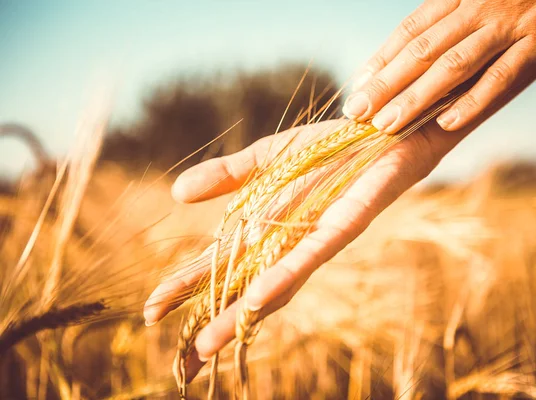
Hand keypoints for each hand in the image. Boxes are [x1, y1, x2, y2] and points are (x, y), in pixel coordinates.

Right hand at [143, 96, 504, 379]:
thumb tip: (176, 193)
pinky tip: (258, 298)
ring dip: (243, 317)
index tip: (150, 313)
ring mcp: (315, 239)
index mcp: (267, 230)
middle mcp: (288, 244)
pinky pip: (311, 256)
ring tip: (209, 346)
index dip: (186, 290)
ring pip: (275, 286)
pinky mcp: (343, 225)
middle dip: (214, 327)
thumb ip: (227, 176)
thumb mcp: (267, 157)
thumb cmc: (329, 145)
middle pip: (246, 292)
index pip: (220, 268)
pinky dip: (284, 278)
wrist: (382, 127)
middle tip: (182, 365)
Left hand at [343, 0, 535, 133]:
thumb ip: (447, 20)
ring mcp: (508, 27)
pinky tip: (446, 123)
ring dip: (417, 98)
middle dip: (386, 84)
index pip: (409, 31)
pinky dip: (473, 101)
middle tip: (358, 112)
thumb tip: (409, 53)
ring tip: (388, 124)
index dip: (381, 60)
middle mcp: (478, 10)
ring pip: (453, 66)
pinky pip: (501, 77)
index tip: (357, 86)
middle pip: (421, 51)